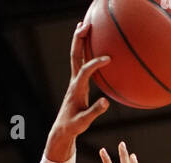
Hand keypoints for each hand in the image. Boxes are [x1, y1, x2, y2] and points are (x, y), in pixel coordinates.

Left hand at [44, 19, 111, 161]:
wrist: (62, 129)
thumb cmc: (73, 127)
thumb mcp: (84, 122)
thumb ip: (94, 111)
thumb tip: (106, 102)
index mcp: (76, 89)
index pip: (85, 71)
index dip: (95, 63)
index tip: (108, 59)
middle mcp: (74, 82)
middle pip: (75, 56)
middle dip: (80, 40)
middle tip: (85, 25)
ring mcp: (75, 81)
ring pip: (76, 56)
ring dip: (80, 41)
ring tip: (84, 26)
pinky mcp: (77, 83)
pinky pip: (80, 62)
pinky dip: (84, 50)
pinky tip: (89, 45)